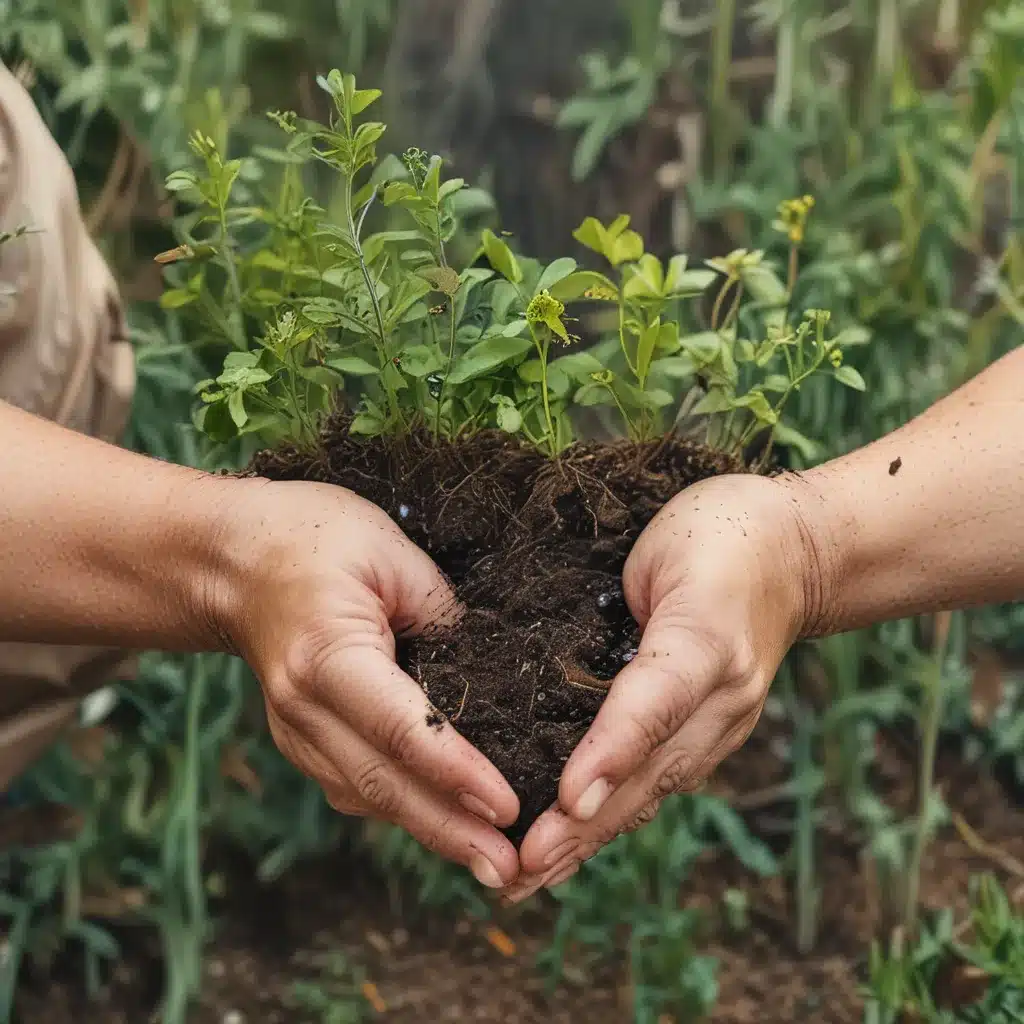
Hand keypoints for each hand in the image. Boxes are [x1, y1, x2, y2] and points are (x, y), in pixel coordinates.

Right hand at [206, 478, 520, 888]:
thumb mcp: (389, 550)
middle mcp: (302, 706)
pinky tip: (447, 827)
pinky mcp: (300, 740)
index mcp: (326, 654)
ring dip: (429, 833)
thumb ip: (441, 611)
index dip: (455, 770)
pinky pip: (354, 787)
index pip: (400, 726)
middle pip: (381, 783)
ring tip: (492, 863)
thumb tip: (491, 671)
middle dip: (449, 831)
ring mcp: (294, 730)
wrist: (234, 560)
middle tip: (509, 869)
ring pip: (366, 797)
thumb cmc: (314, 538)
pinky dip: (402, 811)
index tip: (507, 806)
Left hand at [503, 473, 824, 900]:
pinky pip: (661, 783)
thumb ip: (627, 603)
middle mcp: (723, 696)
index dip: (609, 753)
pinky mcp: (716, 732)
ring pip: (653, 791)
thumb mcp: (669, 548)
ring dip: (591, 840)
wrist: (796, 552)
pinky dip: (616, 820)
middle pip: (649, 770)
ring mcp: (725, 722)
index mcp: (708, 641)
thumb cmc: (720, 533)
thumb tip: (568, 669)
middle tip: (521, 870)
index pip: (652, 703)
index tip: (567, 802)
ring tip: (529, 879)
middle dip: (582, 825)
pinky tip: (574, 853)